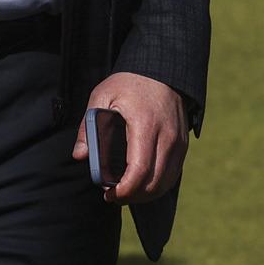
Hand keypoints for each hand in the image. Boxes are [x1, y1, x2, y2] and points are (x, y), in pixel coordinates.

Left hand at [73, 71, 186, 204]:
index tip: (109, 194)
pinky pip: (173, 174)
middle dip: (133, 196)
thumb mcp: (102, 96)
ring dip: (146, 194)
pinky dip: (158, 185)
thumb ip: (89, 126)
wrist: (162, 68)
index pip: (139, 170)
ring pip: (166, 182)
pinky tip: (141, 184)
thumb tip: (80, 156)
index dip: (125, 189)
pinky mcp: (183, 144)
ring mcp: (179, 142)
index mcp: (145, 125)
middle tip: (113, 196)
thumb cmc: (129, 82)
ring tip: (125, 192)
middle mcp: (167, 137)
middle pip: (154, 182)